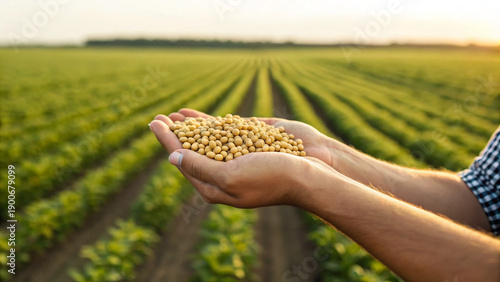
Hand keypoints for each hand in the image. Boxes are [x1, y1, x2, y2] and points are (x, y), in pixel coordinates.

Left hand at [149, 108, 337, 207]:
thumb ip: (200, 167)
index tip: (154, 122)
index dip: (167, 140)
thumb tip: (173, 157)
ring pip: (207, 140)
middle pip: (192, 151)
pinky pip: (226, 133)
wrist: (310, 173)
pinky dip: (212, 123)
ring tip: (174, 114)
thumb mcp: (230, 176)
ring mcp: (237, 157)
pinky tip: (204, 117)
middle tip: (158, 117)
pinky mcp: (250, 144)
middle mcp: (223, 173)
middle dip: (175, 134)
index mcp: (215, 187)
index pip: (183, 161)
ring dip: (190, 127)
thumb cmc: (271, 177)